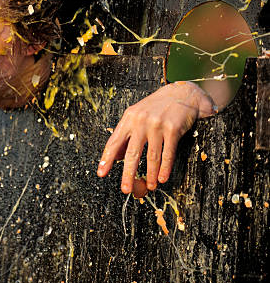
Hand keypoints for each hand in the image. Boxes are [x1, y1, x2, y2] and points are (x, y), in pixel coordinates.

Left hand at [97, 81, 216, 196]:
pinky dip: (165, 168)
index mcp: (128, 118)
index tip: (101, 173)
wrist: (182, 93)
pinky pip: (168, 153)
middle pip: (132, 153)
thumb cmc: (156, 108)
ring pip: (151, 156)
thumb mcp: (136, 116)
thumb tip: (115, 157)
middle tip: (125, 189)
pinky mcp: (173, 129)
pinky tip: (163, 178)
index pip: (114, 142)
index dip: (107, 159)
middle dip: (128, 173)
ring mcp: (157, 125)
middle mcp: (141, 121)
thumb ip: (126, 135)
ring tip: (150, 187)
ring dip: (151, 174)